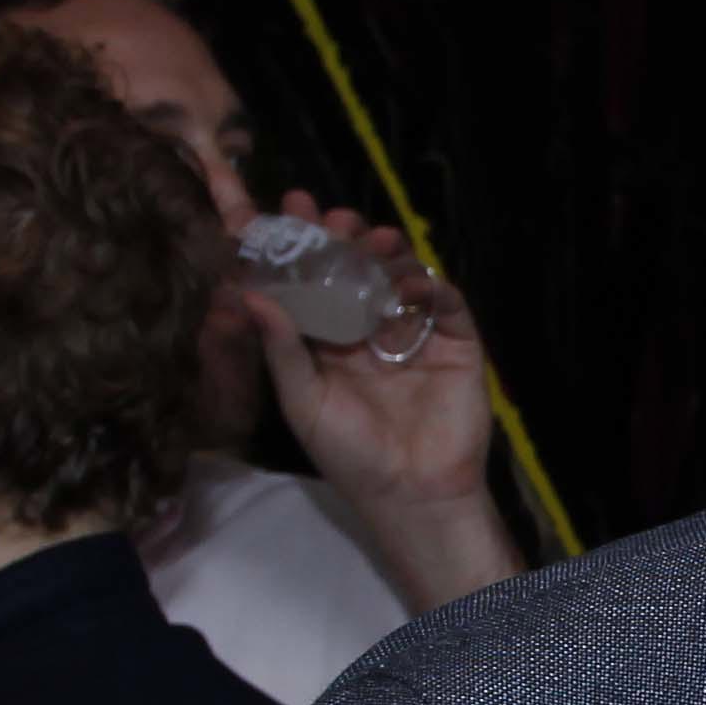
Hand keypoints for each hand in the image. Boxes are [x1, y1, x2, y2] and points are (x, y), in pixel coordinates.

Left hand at [243, 190, 527, 611]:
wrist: (411, 492)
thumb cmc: (350, 455)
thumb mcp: (302, 402)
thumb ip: (282, 349)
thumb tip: (250, 294)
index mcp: (328, 343)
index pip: (311, 284)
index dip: (299, 249)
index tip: (282, 212)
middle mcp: (369, 331)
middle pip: (355, 271)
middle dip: (343, 240)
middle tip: (332, 218)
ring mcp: (414, 334)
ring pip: (399, 277)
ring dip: (385, 253)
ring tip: (371, 237)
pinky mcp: (455, 343)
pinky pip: (445, 304)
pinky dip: (430, 285)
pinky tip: (410, 281)